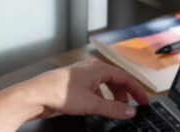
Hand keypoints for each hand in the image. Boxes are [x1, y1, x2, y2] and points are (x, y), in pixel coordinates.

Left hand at [25, 59, 149, 119]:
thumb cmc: (58, 92)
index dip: (136, 90)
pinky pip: (93, 90)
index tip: (144, 101)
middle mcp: (90, 69)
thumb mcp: (91, 104)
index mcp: (98, 68)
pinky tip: (96, 108)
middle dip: (123, 94)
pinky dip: (99, 98)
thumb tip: (130, 111)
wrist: (35, 95)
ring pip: (103, 85)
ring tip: (113, 109)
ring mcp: (81, 76)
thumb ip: (113, 109)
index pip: (125, 78)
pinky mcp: (73, 84)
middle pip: (115, 80)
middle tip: (128, 108)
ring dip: (111, 97)